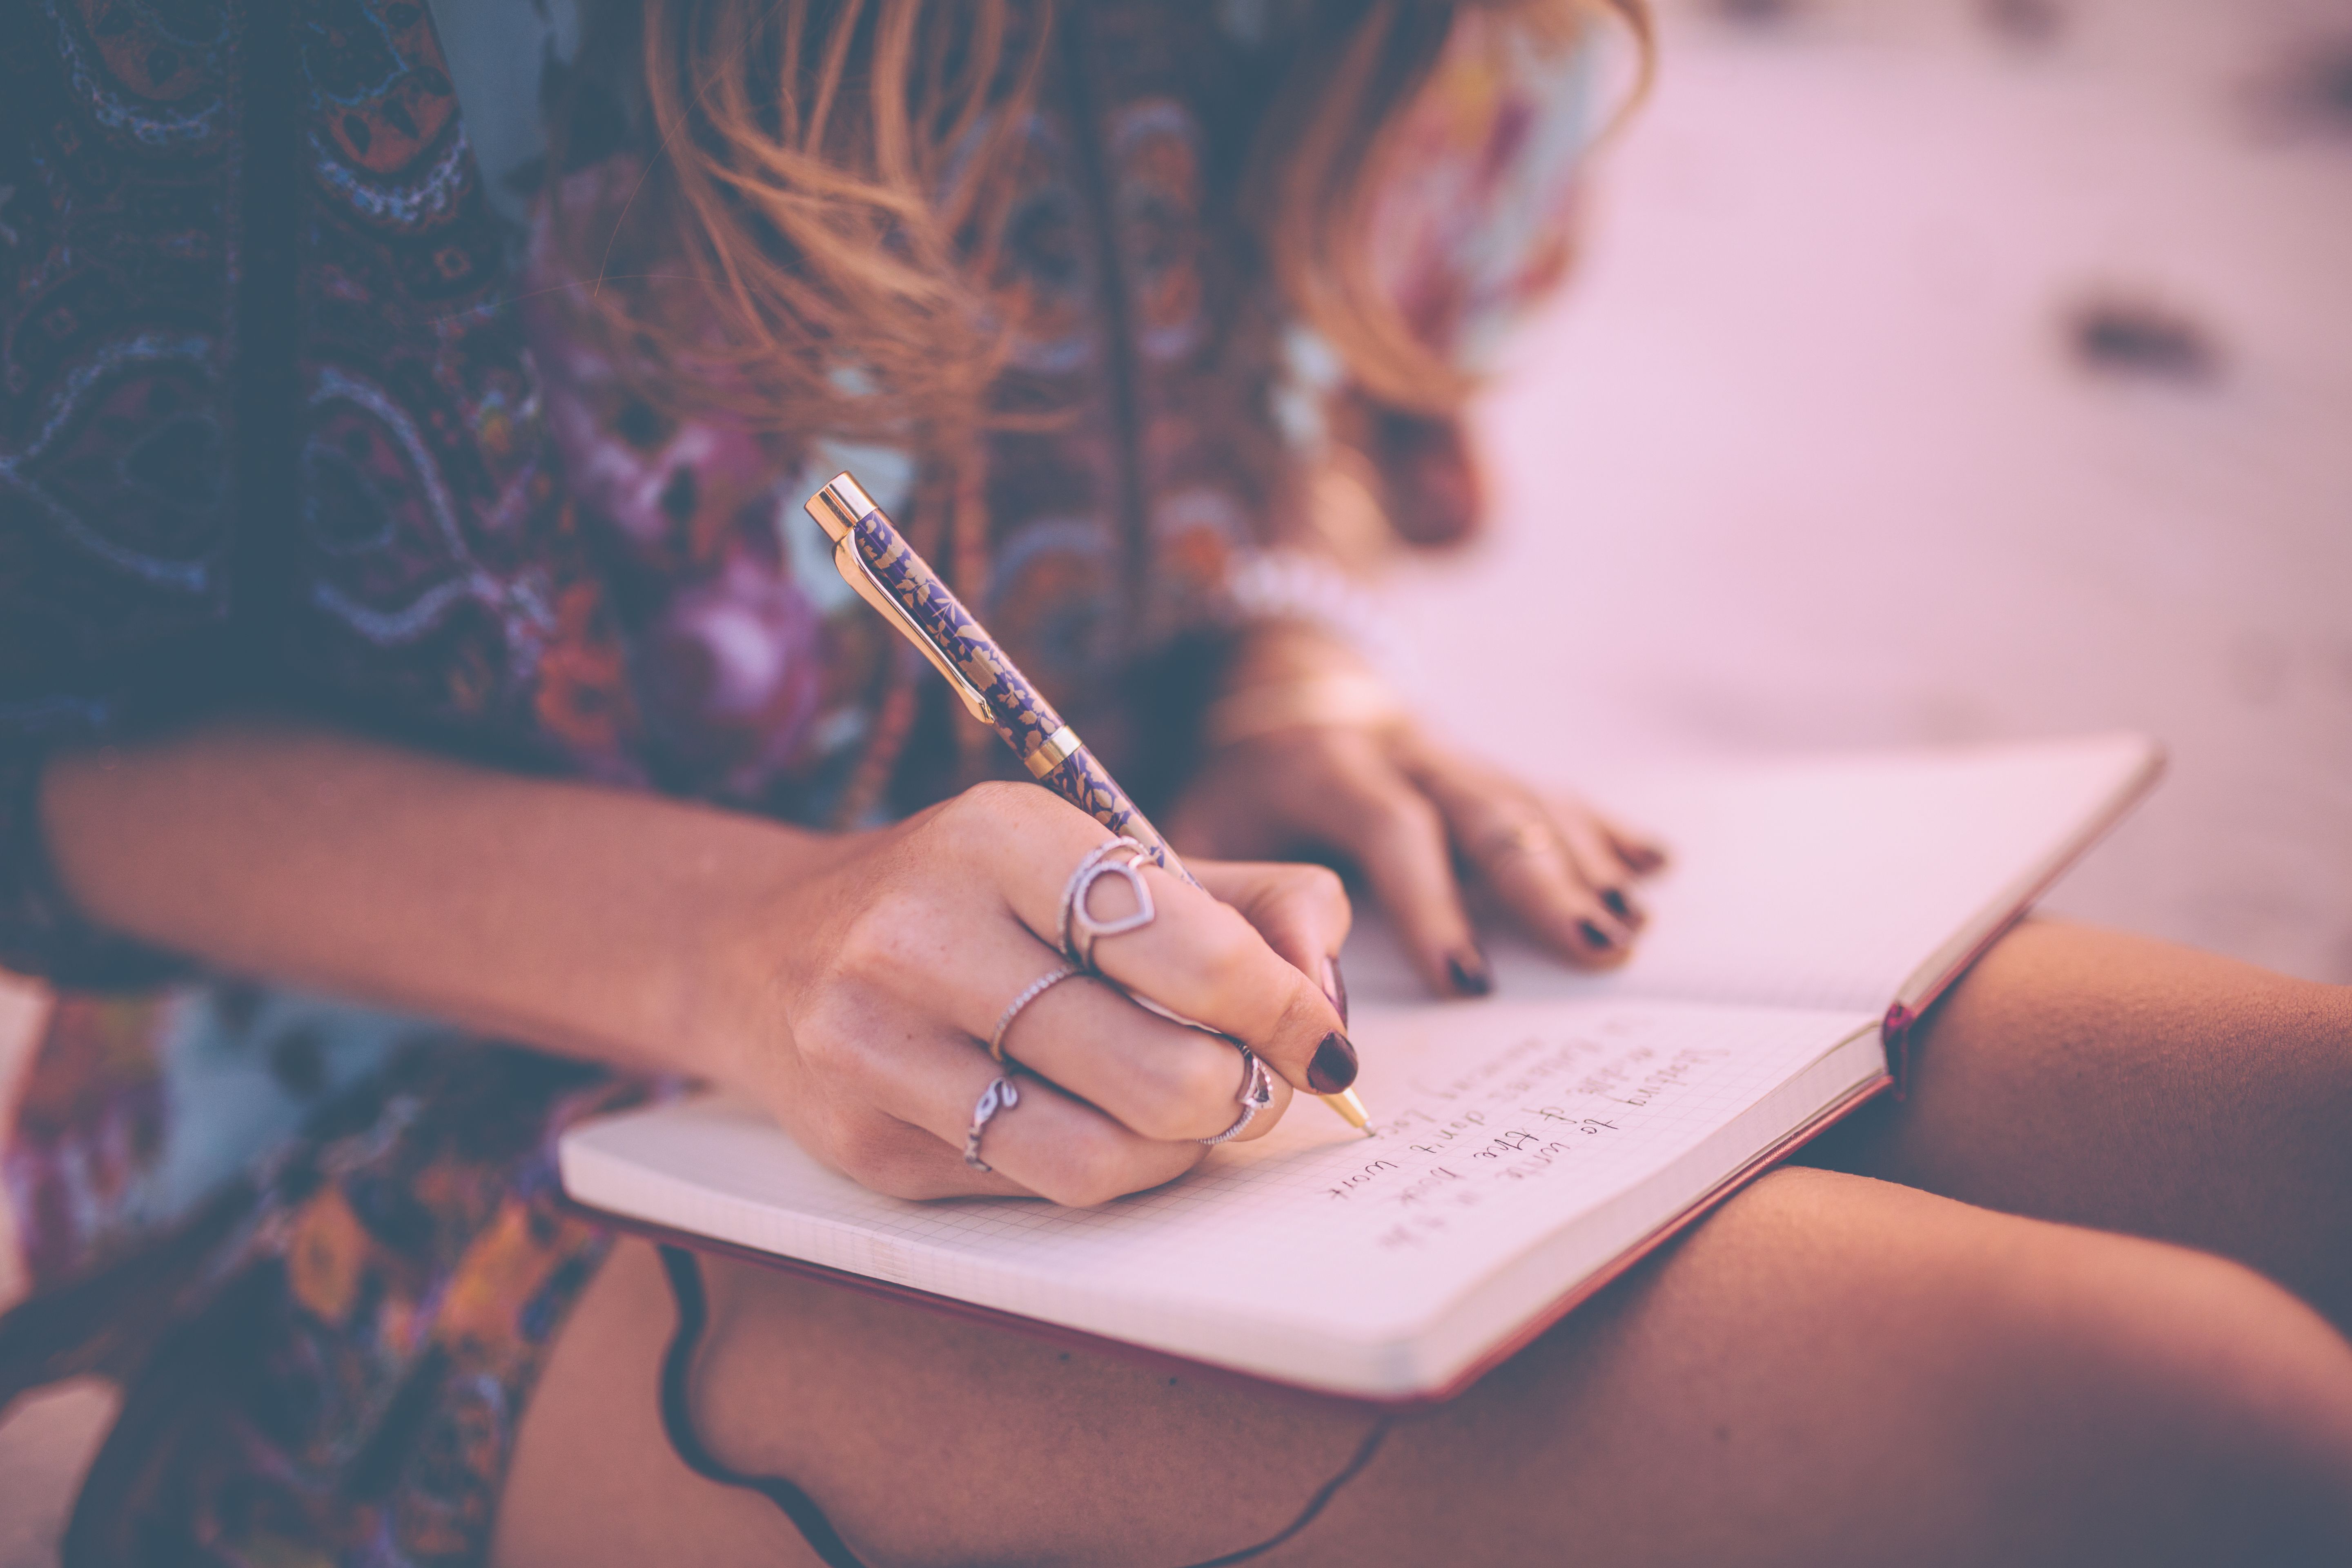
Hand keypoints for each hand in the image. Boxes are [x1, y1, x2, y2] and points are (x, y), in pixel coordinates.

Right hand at [718, 782, 1353, 1206]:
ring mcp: (881, 1048)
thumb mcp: (1095, 859)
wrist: (766, 948)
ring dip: (1180, 1149)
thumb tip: (1329, 1000)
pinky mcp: (867, 1145)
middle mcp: (924, 937)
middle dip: (1243, 1094)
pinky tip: (1093, 1119)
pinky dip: (1103, 1167)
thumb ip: (1245, 905)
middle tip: (1256, 1083)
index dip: (1286, 1012)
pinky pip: (1036, 1188)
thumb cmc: (975, 900)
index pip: (1191, 951)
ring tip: (1185, 1111)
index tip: (1324, 1044)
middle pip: (1161, 1072)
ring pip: (1103, 1156)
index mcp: (999, 839)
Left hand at [1168, 632, 1665, 997]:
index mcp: (1326, 766)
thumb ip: (1235, 906)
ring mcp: (1450, 752)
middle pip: (1482, 808)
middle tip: (1595, 946)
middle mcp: (1401, 750)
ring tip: (1629, 926)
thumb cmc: (1229, 792)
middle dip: (1542, 881)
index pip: (1391, 827)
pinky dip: (1601, 828)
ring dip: (1584, 863)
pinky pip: (1548, 792)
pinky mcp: (1479, 763)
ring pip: (1526, 801)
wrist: (1264, 698)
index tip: (1468, 982)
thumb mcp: (1197, 834)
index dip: (1431, 903)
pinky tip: (1653, 862)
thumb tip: (1297, 1000)